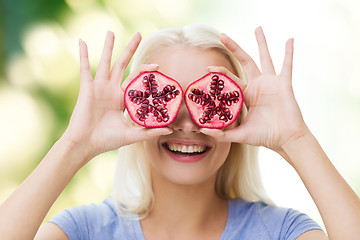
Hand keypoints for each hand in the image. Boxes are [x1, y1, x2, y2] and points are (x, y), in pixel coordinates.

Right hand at [63, 31, 171, 159]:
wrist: (86, 145)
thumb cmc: (106, 141)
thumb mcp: (131, 135)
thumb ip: (149, 131)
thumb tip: (170, 130)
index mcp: (122, 99)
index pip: (136, 80)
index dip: (146, 71)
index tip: (158, 65)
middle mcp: (111, 90)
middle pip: (123, 65)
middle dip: (130, 50)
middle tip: (139, 34)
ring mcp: (99, 87)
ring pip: (105, 63)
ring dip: (108, 47)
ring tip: (111, 32)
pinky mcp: (87, 88)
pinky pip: (84, 68)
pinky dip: (83, 55)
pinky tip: (82, 42)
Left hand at [202, 27, 309, 152]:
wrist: (286, 139)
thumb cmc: (265, 136)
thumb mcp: (240, 134)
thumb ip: (222, 133)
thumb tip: (202, 131)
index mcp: (247, 95)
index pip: (231, 80)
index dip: (220, 73)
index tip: (208, 68)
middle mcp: (257, 86)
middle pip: (244, 61)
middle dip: (234, 48)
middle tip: (222, 35)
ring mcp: (271, 83)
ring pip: (264, 58)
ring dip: (261, 43)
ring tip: (257, 27)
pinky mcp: (284, 84)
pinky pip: (287, 65)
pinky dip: (289, 53)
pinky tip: (290, 39)